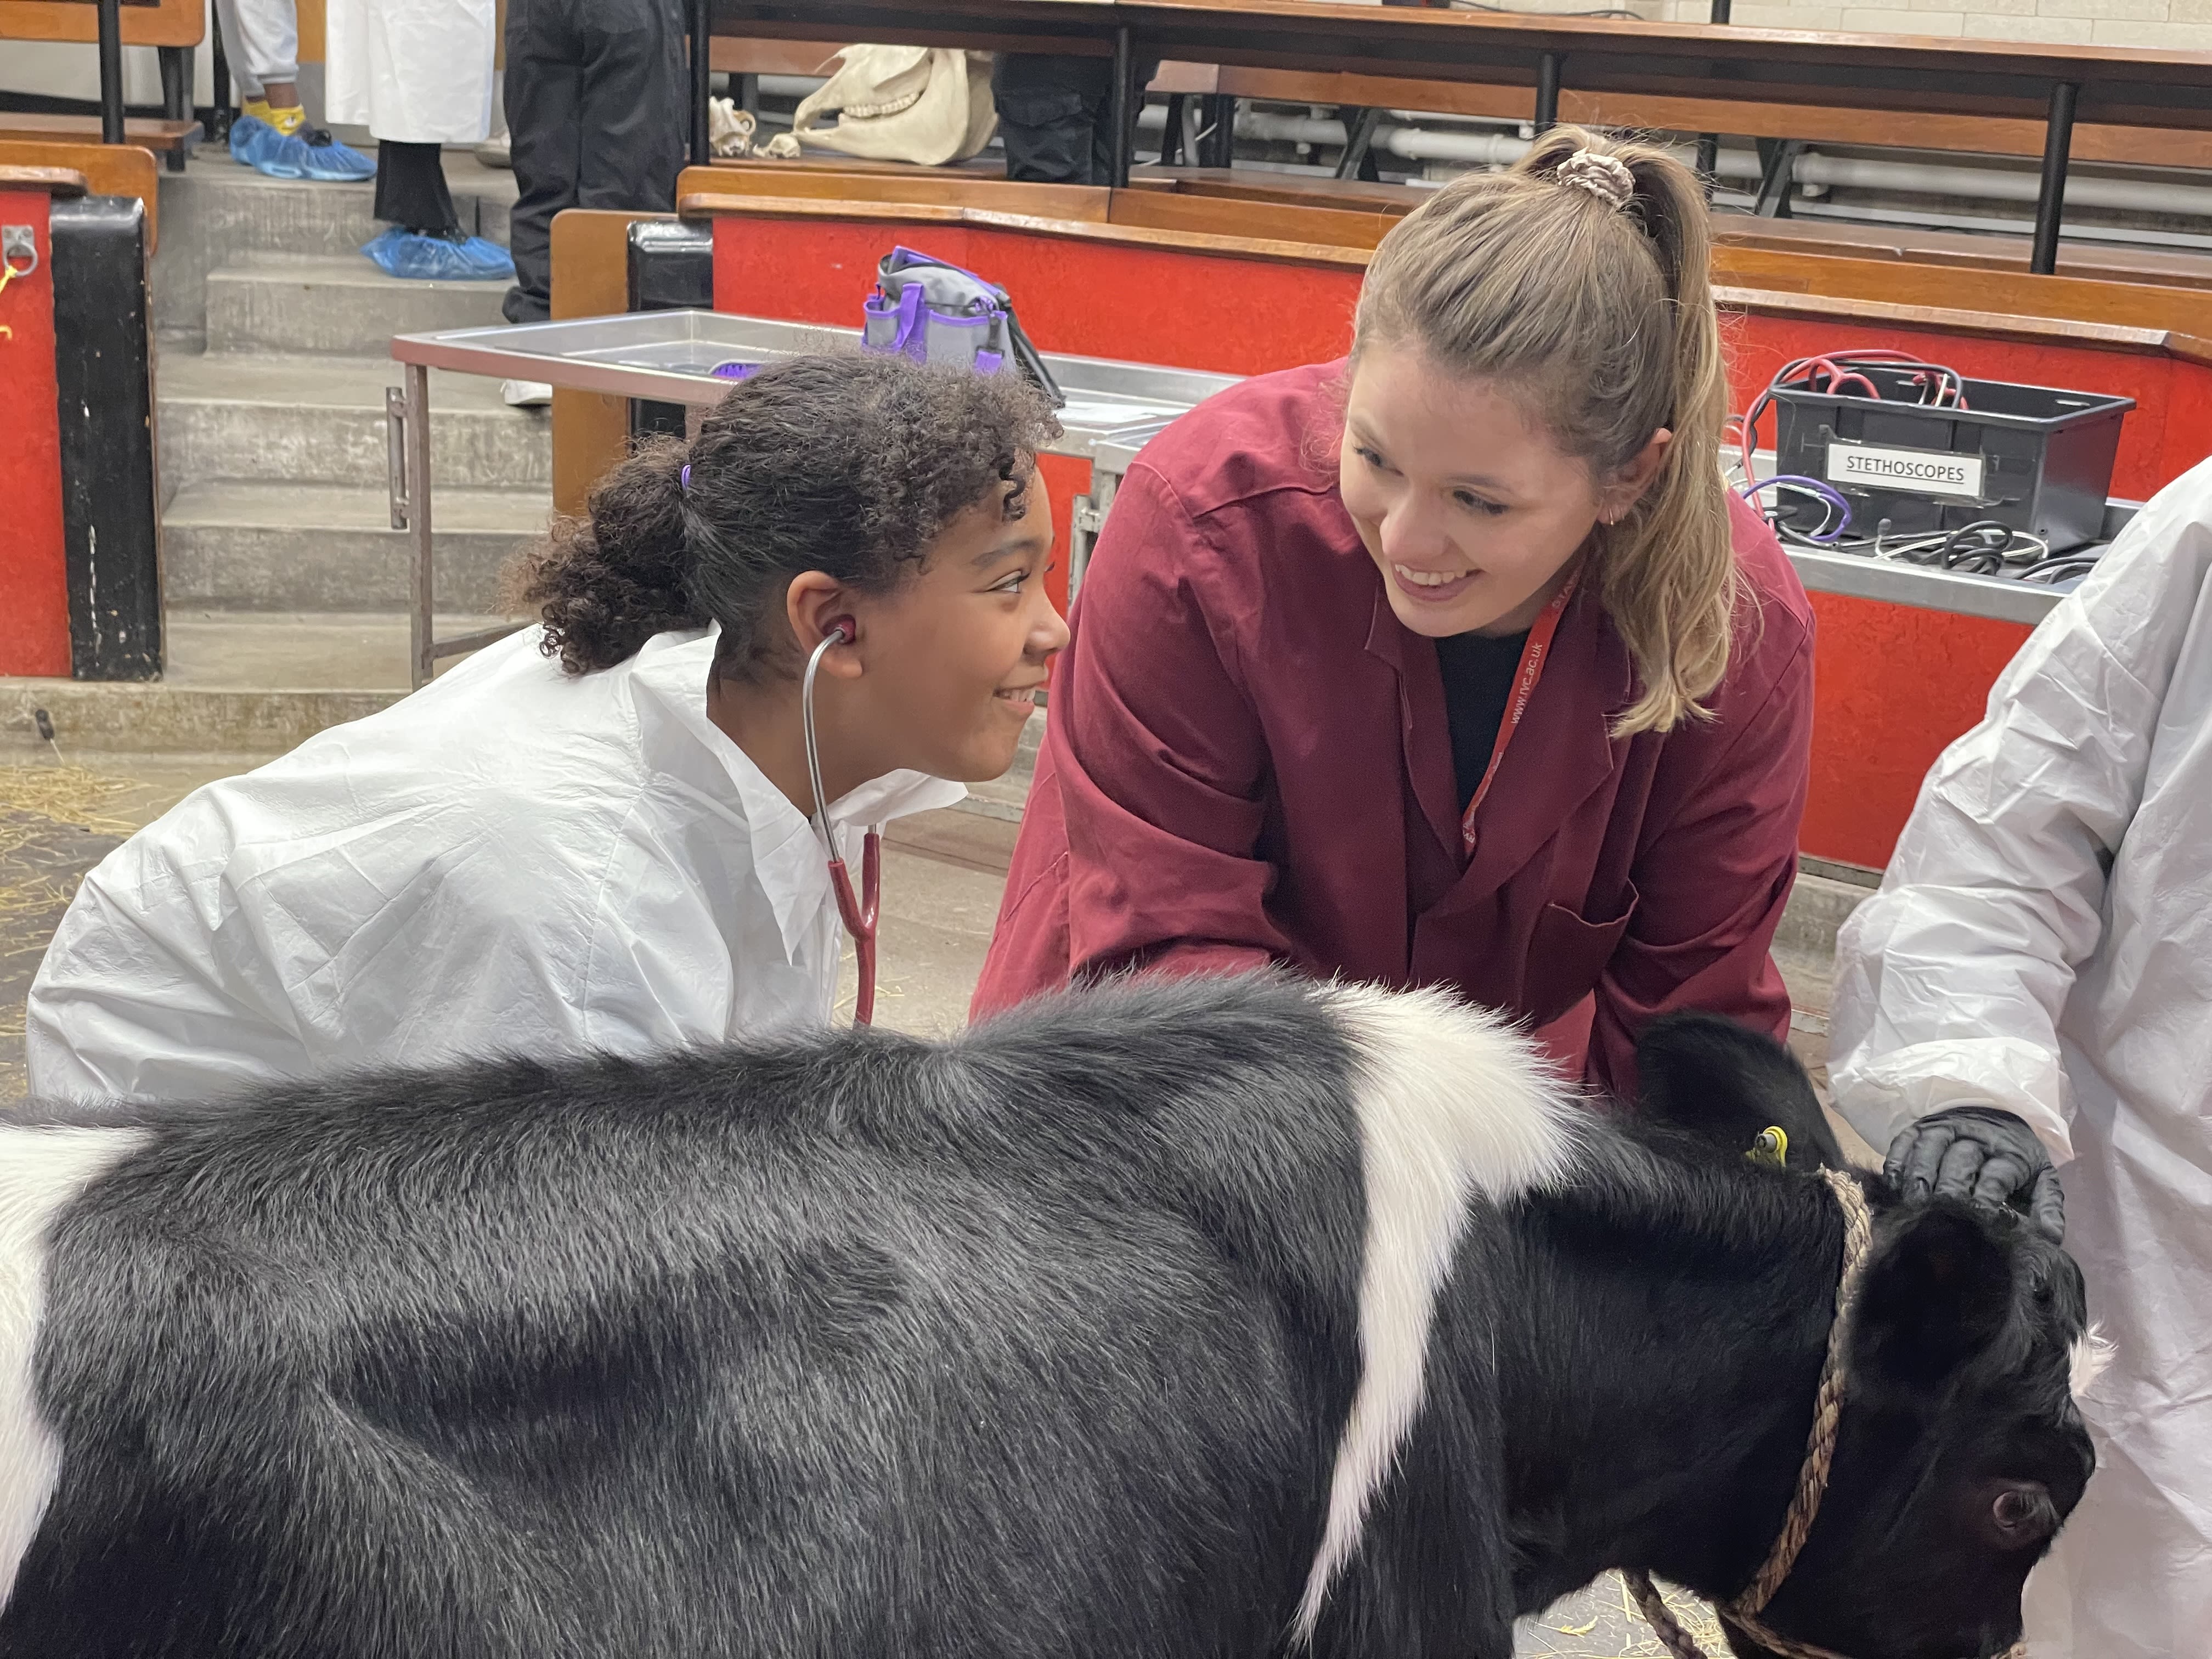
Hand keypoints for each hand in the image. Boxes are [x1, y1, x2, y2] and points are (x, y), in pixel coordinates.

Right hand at [1885, 1106, 2064, 1243]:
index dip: (1987, 1198)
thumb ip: (2047, 1207)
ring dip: (1919, 1174)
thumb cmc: (2018, 1159)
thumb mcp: (2041, 1180)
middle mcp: (1978, 1137)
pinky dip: (1896, 1160)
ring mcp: (1947, 1128)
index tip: (1979, 1220)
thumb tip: (2049, 1238)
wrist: (2000, 1115)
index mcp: (2011, 1154)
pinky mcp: (1923, 1125)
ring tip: (1912, 1202)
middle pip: (1960, 1159)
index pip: (1997, 1175)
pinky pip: (1906, 1139)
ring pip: (1930, 1147)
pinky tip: (1892, 1184)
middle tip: (1938, 1212)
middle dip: (1949, 1187)